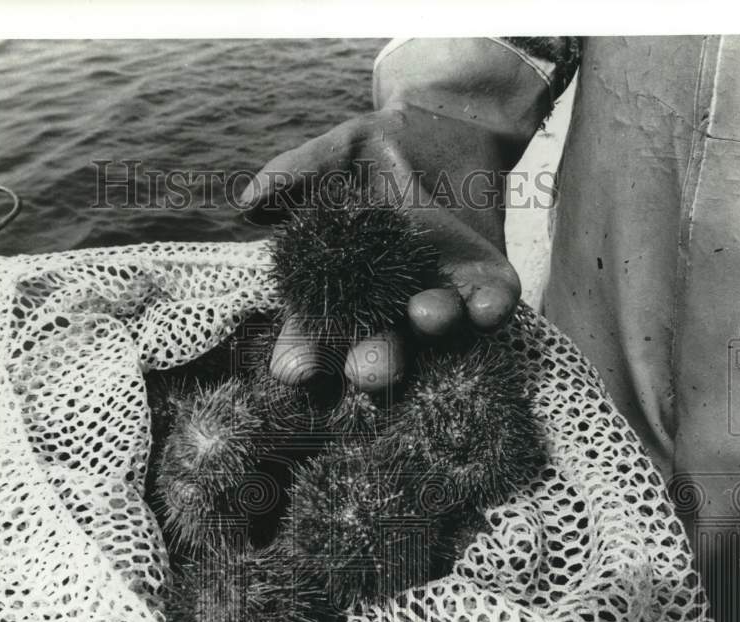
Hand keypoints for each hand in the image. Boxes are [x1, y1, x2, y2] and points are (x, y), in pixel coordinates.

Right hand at [240, 105, 522, 390]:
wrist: (443, 130)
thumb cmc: (372, 155)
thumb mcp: (332, 157)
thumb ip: (294, 176)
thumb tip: (249, 202)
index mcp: (342, 292)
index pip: (315, 336)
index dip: (303, 356)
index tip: (293, 371)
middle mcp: (389, 308)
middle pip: (378, 349)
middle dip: (374, 364)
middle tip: (368, 372)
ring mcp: (439, 299)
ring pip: (435, 333)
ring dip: (432, 331)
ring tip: (424, 314)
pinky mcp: (486, 284)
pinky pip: (490, 305)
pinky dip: (490, 309)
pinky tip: (487, 307)